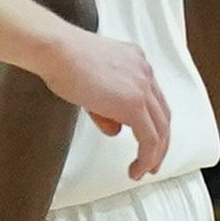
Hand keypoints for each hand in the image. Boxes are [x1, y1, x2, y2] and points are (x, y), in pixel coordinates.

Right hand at [44, 26, 175, 175]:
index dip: (153, 122)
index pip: (152, 97)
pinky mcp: (134, 104)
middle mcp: (143, 72)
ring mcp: (142, 87)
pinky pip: (149, 138)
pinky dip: (147, 157)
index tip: (147, 138)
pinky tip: (137, 169)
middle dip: (160, 141)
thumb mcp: (89, 83)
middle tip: (153, 160)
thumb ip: (106, 107)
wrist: (57, 50)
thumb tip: (115, 129)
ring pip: (160, 129)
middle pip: (162, 114)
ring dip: (155, 154)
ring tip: (145, 170)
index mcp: (134, 61)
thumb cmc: (62, 58)